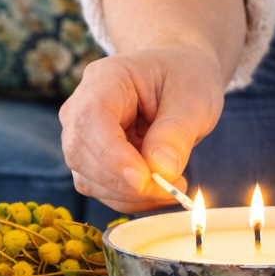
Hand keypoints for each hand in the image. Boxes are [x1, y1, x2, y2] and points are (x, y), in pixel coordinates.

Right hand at [59, 44, 225, 211]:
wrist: (180, 77)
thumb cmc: (185, 78)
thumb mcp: (193, 99)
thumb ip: (176, 133)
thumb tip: (161, 171)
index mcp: (105, 79)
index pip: (91, 119)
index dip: (112, 155)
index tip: (143, 180)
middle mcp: (82, 106)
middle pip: (81, 154)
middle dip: (124, 183)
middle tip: (171, 188)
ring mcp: (82, 135)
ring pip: (88, 179)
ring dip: (131, 195)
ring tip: (173, 186)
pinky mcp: (92, 159)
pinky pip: (102, 189)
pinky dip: (132, 199)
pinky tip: (160, 189)